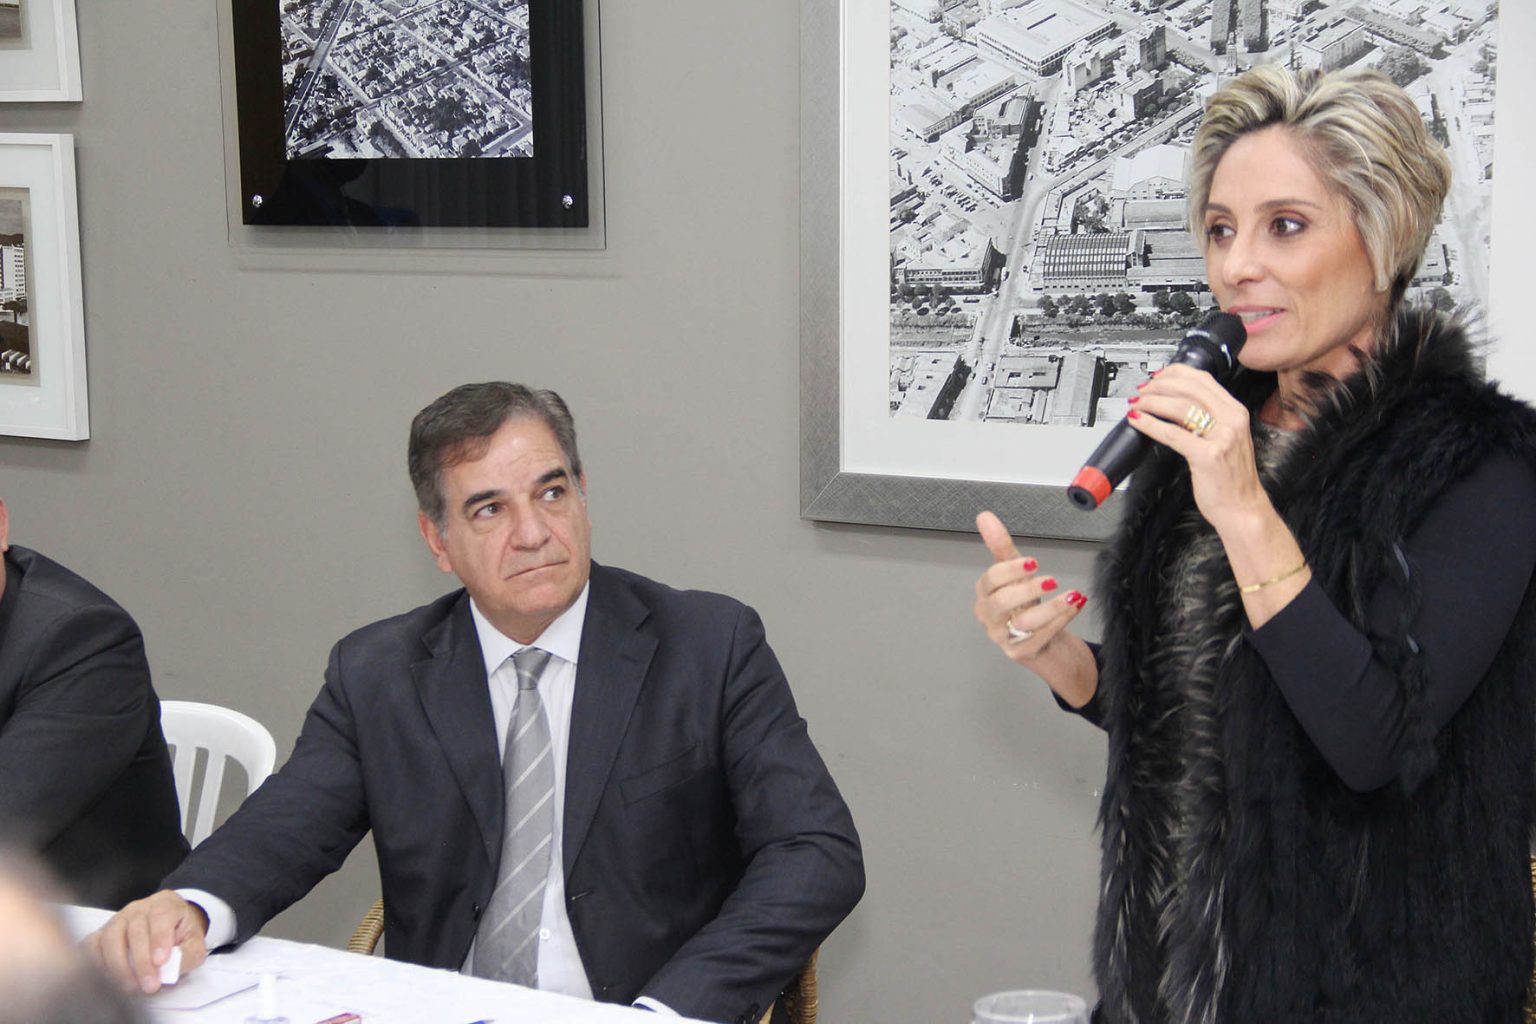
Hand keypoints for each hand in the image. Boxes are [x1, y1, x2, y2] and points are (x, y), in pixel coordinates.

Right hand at [81, 890, 208, 994]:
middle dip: (141, 962)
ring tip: (131, 987)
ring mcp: (118, 918)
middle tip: (149, 985)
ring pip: (111, 937)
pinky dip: (96, 961)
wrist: (170, 926)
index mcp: (166, 904)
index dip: (159, 939)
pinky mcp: (102, 931)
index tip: (161, 962)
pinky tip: (108, 978)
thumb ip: (186, 954)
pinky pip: (92, 944)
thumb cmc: (181, 936)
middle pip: (135, 930)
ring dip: (119, 965)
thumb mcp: (194, 944)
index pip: (161, 916)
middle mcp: (140, 908)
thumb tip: (168, 969)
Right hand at [973, 511, 1095, 706]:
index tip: (1033, 562)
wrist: (1049, 645)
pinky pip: (1041, 637)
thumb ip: (1001, 547)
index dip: (1010, 570)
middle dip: (1026, 589)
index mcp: (986, 596)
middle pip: (999, 604)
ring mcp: (1004, 638)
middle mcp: (990, 619)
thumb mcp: (1017, 574)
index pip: (989, 581)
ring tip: (1072, 595)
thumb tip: (984, 517)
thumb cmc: (1028, 606)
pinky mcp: (1022, 653)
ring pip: (1023, 623)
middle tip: (1050, 580)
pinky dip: (1060, 620)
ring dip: (1051, 607)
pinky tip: (1075, 606)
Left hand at [1125, 364, 1270, 531]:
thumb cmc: (1230, 477)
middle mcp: (1231, 420)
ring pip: (1179, 407)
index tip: (1156, 377)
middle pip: (1189, 388)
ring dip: (1151, 402)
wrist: (1242, 507)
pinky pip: (1172, 433)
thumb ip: (1206, 418)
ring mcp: (1221, 437)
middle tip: (1141, 392)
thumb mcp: (1224, 439)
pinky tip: (1138, 421)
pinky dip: (1150, 424)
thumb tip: (1173, 403)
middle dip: (1159, 386)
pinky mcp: (1207, 456)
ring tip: (1137, 405)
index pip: (1203, 379)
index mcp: (1235, 412)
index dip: (1174, 373)